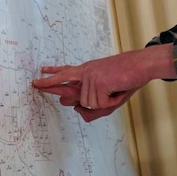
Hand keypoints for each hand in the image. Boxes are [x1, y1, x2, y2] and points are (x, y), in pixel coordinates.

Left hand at [31, 44, 175, 117]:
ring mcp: (90, 77)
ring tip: (115, 90)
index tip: (41, 72)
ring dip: (105, 103)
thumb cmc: (128, 79)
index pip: (67, 72)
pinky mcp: (97, 81)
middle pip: (65, 89)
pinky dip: (111, 102)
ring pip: (88, 104)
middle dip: (51, 87)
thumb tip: (76, 109)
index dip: (53, 74)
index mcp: (87, 72)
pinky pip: (99, 104)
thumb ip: (93, 110)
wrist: (141, 65)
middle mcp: (85, 73)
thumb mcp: (109, 99)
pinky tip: (117, 90)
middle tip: (35, 85)